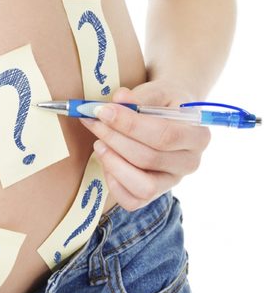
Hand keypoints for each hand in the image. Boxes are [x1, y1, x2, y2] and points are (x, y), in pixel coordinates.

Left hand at [79, 80, 210, 210]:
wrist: (168, 115)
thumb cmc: (161, 103)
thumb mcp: (155, 92)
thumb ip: (138, 96)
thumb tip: (119, 98)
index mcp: (198, 136)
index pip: (165, 135)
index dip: (130, 124)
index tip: (103, 111)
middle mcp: (190, 163)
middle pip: (149, 159)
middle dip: (115, 139)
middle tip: (94, 122)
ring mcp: (172, 182)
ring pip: (143, 186)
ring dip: (114, 164)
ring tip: (99, 143)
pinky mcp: (153, 195)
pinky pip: (132, 201)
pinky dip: (114, 183)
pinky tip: (106, 160)